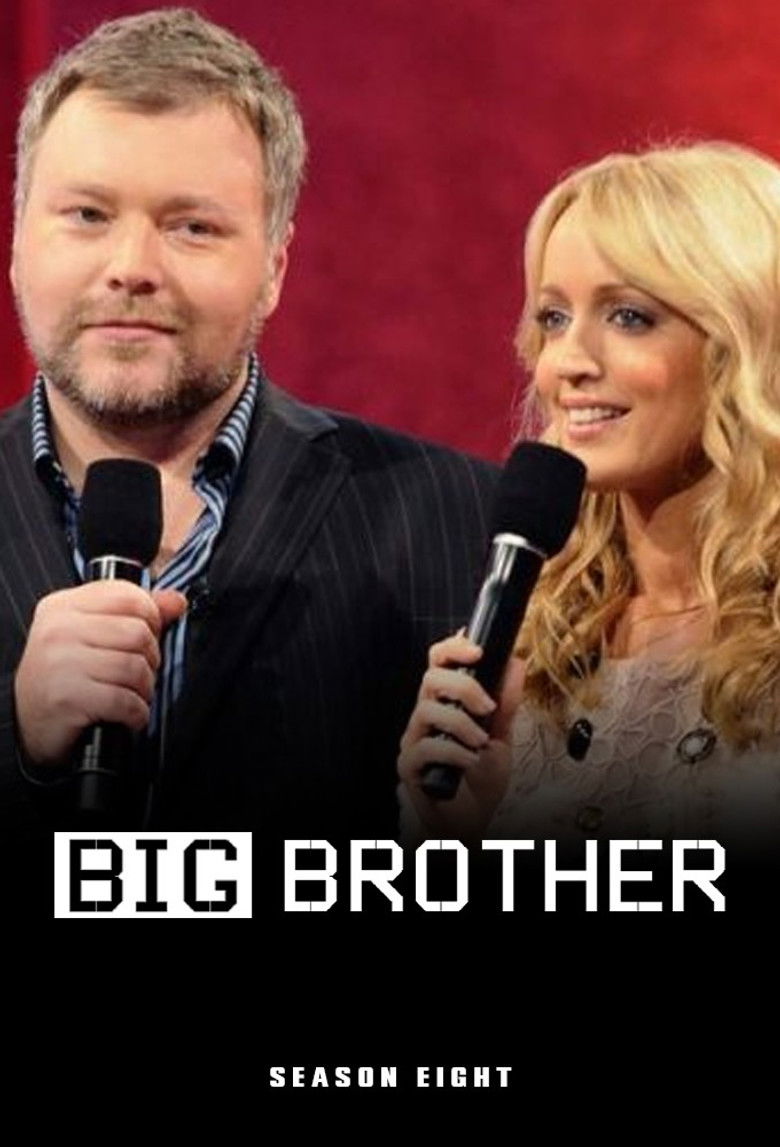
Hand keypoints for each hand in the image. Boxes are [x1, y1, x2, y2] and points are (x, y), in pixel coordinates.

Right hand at [14, 582, 186, 765]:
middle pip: (138, 632)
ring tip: (132, 694)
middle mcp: (58, 630)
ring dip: (145, 689)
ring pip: (134, 667)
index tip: (146, 636)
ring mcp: (59, 663)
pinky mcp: (66, 698)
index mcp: (64, 606)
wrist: (28, 722)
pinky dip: (136, 713)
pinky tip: (127, 715)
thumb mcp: (92, 635)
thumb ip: (135, 614)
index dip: (150, 618)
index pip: (128, 595)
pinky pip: (124, 701)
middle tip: (138, 672)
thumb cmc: (63, 677)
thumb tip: (175, 601)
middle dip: (150, 659)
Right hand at [398, 632, 524, 838]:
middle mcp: (425, 716)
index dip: (453, 648)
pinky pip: (424, 747)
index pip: (438, 663)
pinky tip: (469, 762)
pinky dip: (453, 751)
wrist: (472, 821)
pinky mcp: (408, 766)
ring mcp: (414, 740)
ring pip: (427, 710)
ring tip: (481, 742)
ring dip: (462, 724)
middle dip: (464, 686)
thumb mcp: (502, 736)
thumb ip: (506, 702)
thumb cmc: (481, 779)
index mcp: (444, 703)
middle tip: (487, 707)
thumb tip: (516, 663)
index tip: (478, 651)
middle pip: (430, 678)